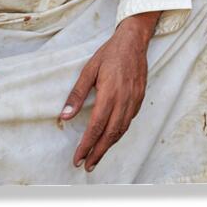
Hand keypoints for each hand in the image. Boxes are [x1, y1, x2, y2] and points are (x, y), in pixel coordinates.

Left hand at [59, 11, 159, 171]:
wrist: (134, 41)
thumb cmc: (109, 53)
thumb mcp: (89, 70)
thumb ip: (77, 94)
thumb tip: (65, 116)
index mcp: (110, 93)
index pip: (96, 126)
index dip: (86, 145)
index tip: (77, 158)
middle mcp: (124, 99)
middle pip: (110, 134)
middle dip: (98, 152)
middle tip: (86, 165)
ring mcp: (134, 99)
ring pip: (122, 130)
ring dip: (109, 146)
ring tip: (97, 156)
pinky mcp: (140, 98)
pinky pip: (129, 121)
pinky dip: (119, 133)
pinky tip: (112, 137)